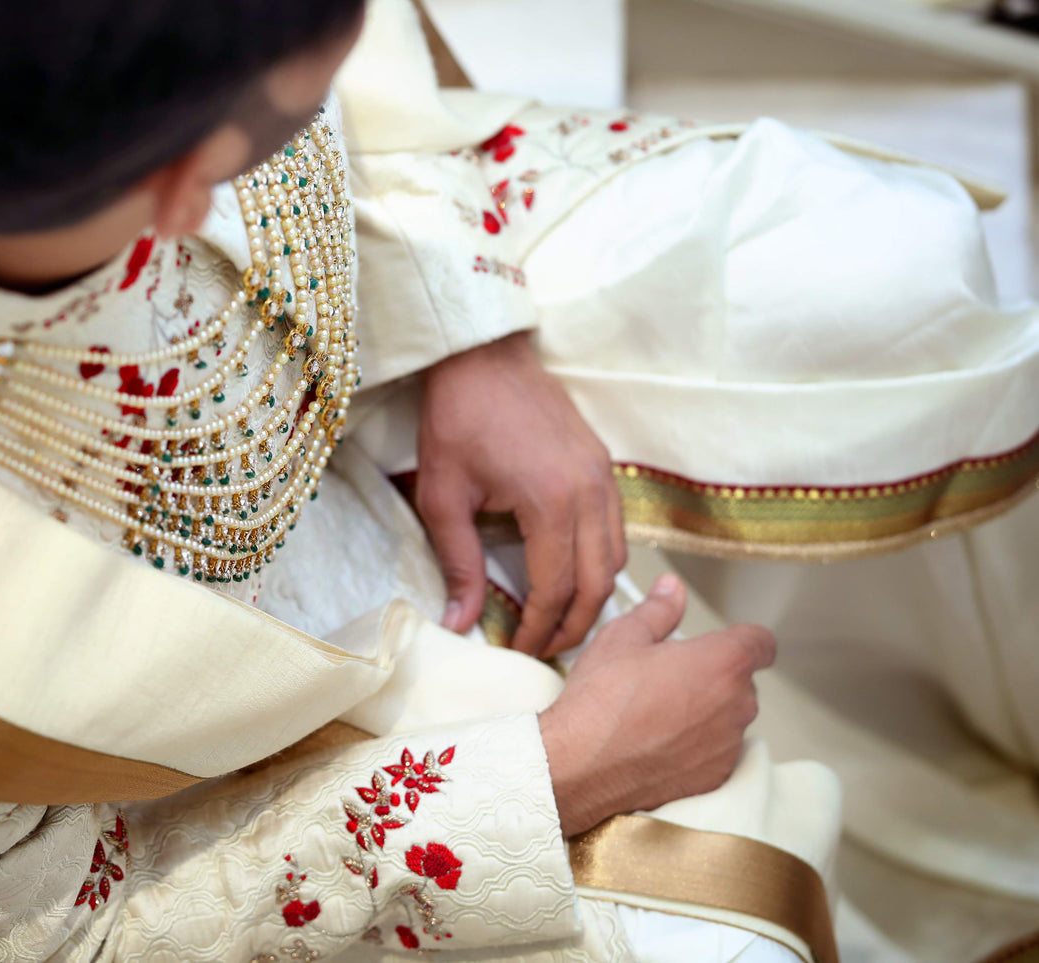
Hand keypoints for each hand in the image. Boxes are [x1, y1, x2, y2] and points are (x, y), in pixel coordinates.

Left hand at [417, 331, 624, 656]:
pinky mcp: (603, 463)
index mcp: (551, 501)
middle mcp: (590, 491)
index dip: (540, 629)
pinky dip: (600, 562)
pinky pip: (616, 528)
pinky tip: (572, 575)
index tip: (520, 651)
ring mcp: (604, 475)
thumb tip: (458, 622)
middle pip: (599, 582)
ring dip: (593, 596)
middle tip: (546, 650)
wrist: (482, 355)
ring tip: (559, 621)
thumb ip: (458, 563)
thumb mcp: (443, 496)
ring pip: (617, 557)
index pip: (557, 588)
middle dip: (575, 625)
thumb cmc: (456, 418)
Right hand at [537, 575, 774, 836]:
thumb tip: (672, 590)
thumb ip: (658, 610)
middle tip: (669, 676)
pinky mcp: (715, 777)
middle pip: (741, 681)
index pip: (761, 643)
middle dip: (714, 675)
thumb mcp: (623, 637)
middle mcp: (737, 704)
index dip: (744, 639)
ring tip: (658, 712)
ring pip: (728, 718)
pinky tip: (658, 742)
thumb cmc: (603, 700)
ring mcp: (728, 745)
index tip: (724, 643)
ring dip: (706, 711)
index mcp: (723, 662)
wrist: (582, 764)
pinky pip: (716, 752)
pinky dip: (696, 746)